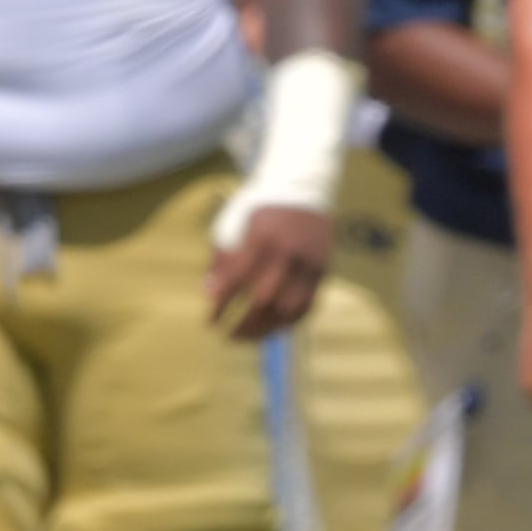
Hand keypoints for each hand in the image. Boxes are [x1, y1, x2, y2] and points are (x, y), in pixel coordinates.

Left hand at [205, 203, 329, 340]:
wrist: (303, 191)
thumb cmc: (261, 210)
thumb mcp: (234, 222)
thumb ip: (222, 256)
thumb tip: (209, 292)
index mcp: (261, 238)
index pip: (237, 279)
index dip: (222, 304)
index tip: (209, 321)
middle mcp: (287, 253)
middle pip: (264, 299)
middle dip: (244, 324)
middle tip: (228, 337)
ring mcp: (308, 264)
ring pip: (289, 309)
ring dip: (267, 330)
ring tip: (249, 339)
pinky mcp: (322, 271)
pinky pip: (308, 306)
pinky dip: (289, 323)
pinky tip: (273, 329)